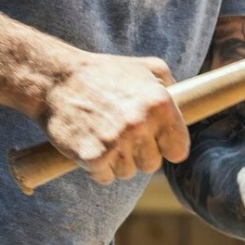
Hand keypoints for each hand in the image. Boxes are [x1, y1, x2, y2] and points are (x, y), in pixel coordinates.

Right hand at [38, 53, 189, 184]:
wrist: (56, 79)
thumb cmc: (103, 72)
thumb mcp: (146, 67)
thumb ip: (171, 85)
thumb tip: (189, 105)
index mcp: (160, 104)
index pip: (179, 150)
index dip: (166, 147)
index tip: (155, 142)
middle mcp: (141, 124)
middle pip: (152, 165)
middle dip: (139, 154)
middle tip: (122, 136)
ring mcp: (117, 142)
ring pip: (128, 173)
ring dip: (117, 162)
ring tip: (103, 137)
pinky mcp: (93, 157)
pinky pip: (105, 178)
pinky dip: (98, 169)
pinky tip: (90, 147)